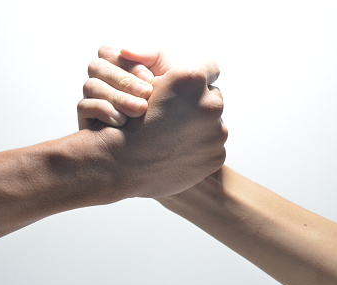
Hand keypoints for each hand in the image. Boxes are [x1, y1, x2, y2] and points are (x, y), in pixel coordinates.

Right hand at [78, 46, 226, 198]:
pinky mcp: (215, 157)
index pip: (210, 68)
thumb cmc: (125, 121)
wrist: (120, 165)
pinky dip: (198, 150)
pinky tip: (177, 152)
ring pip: (214, 124)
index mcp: (192, 80)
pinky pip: (212, 148)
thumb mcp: (141, 83)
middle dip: (197, 105)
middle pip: (212, 98)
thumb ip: (165, 69)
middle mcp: (211, 104)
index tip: (185, 89)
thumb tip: (182, 68)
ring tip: (174, 136)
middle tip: (175, 115)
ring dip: (198, 128)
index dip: (196, 79)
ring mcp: (216, 133)